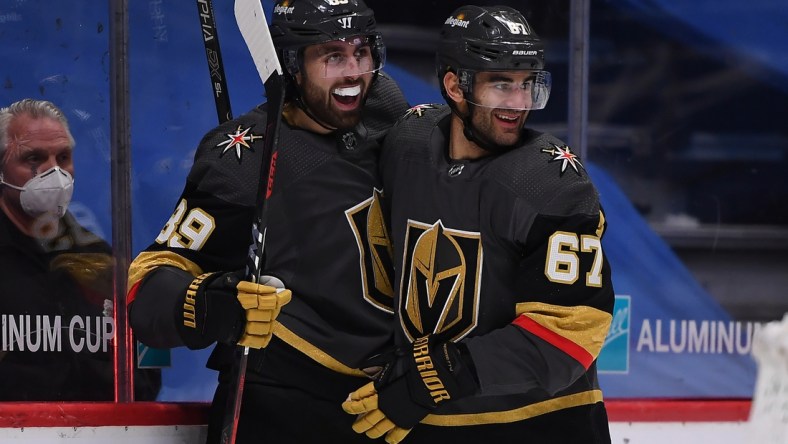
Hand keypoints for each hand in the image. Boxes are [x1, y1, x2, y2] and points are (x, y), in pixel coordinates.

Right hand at [176, 271, 290, 349]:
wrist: (196, 311)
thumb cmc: (213, 291)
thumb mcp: (227, 280)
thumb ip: (245, 281)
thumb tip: (263, 281)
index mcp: (239, 297)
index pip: (264, 297)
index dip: (278, 296)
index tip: (285, 293)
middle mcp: (241, 312)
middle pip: (268, 312)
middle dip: (275, 307)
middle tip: (277, 302)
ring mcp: (239, 326)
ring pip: (265, 326)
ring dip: (271, 320)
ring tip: (271, 314)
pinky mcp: (237, 337)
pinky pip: (256, 341)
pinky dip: (265, 337)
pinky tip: (267, 330)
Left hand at [342, 335, 476, 442]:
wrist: (432, 377)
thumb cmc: (412, 365)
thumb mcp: (391, 360)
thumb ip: (378, 365)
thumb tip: (365, 368)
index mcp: (379, 390)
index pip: (359, 399)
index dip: (351, 403)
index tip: (347, 403)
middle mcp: (383, 406)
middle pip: (365, 418)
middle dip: (358, 422)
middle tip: (355, 424)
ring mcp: (395, 416)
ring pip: (377, 429)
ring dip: (370, 431)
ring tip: (367, 432)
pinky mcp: (407, 422)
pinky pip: (397, 435)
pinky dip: (391, 438)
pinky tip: (387, 439)